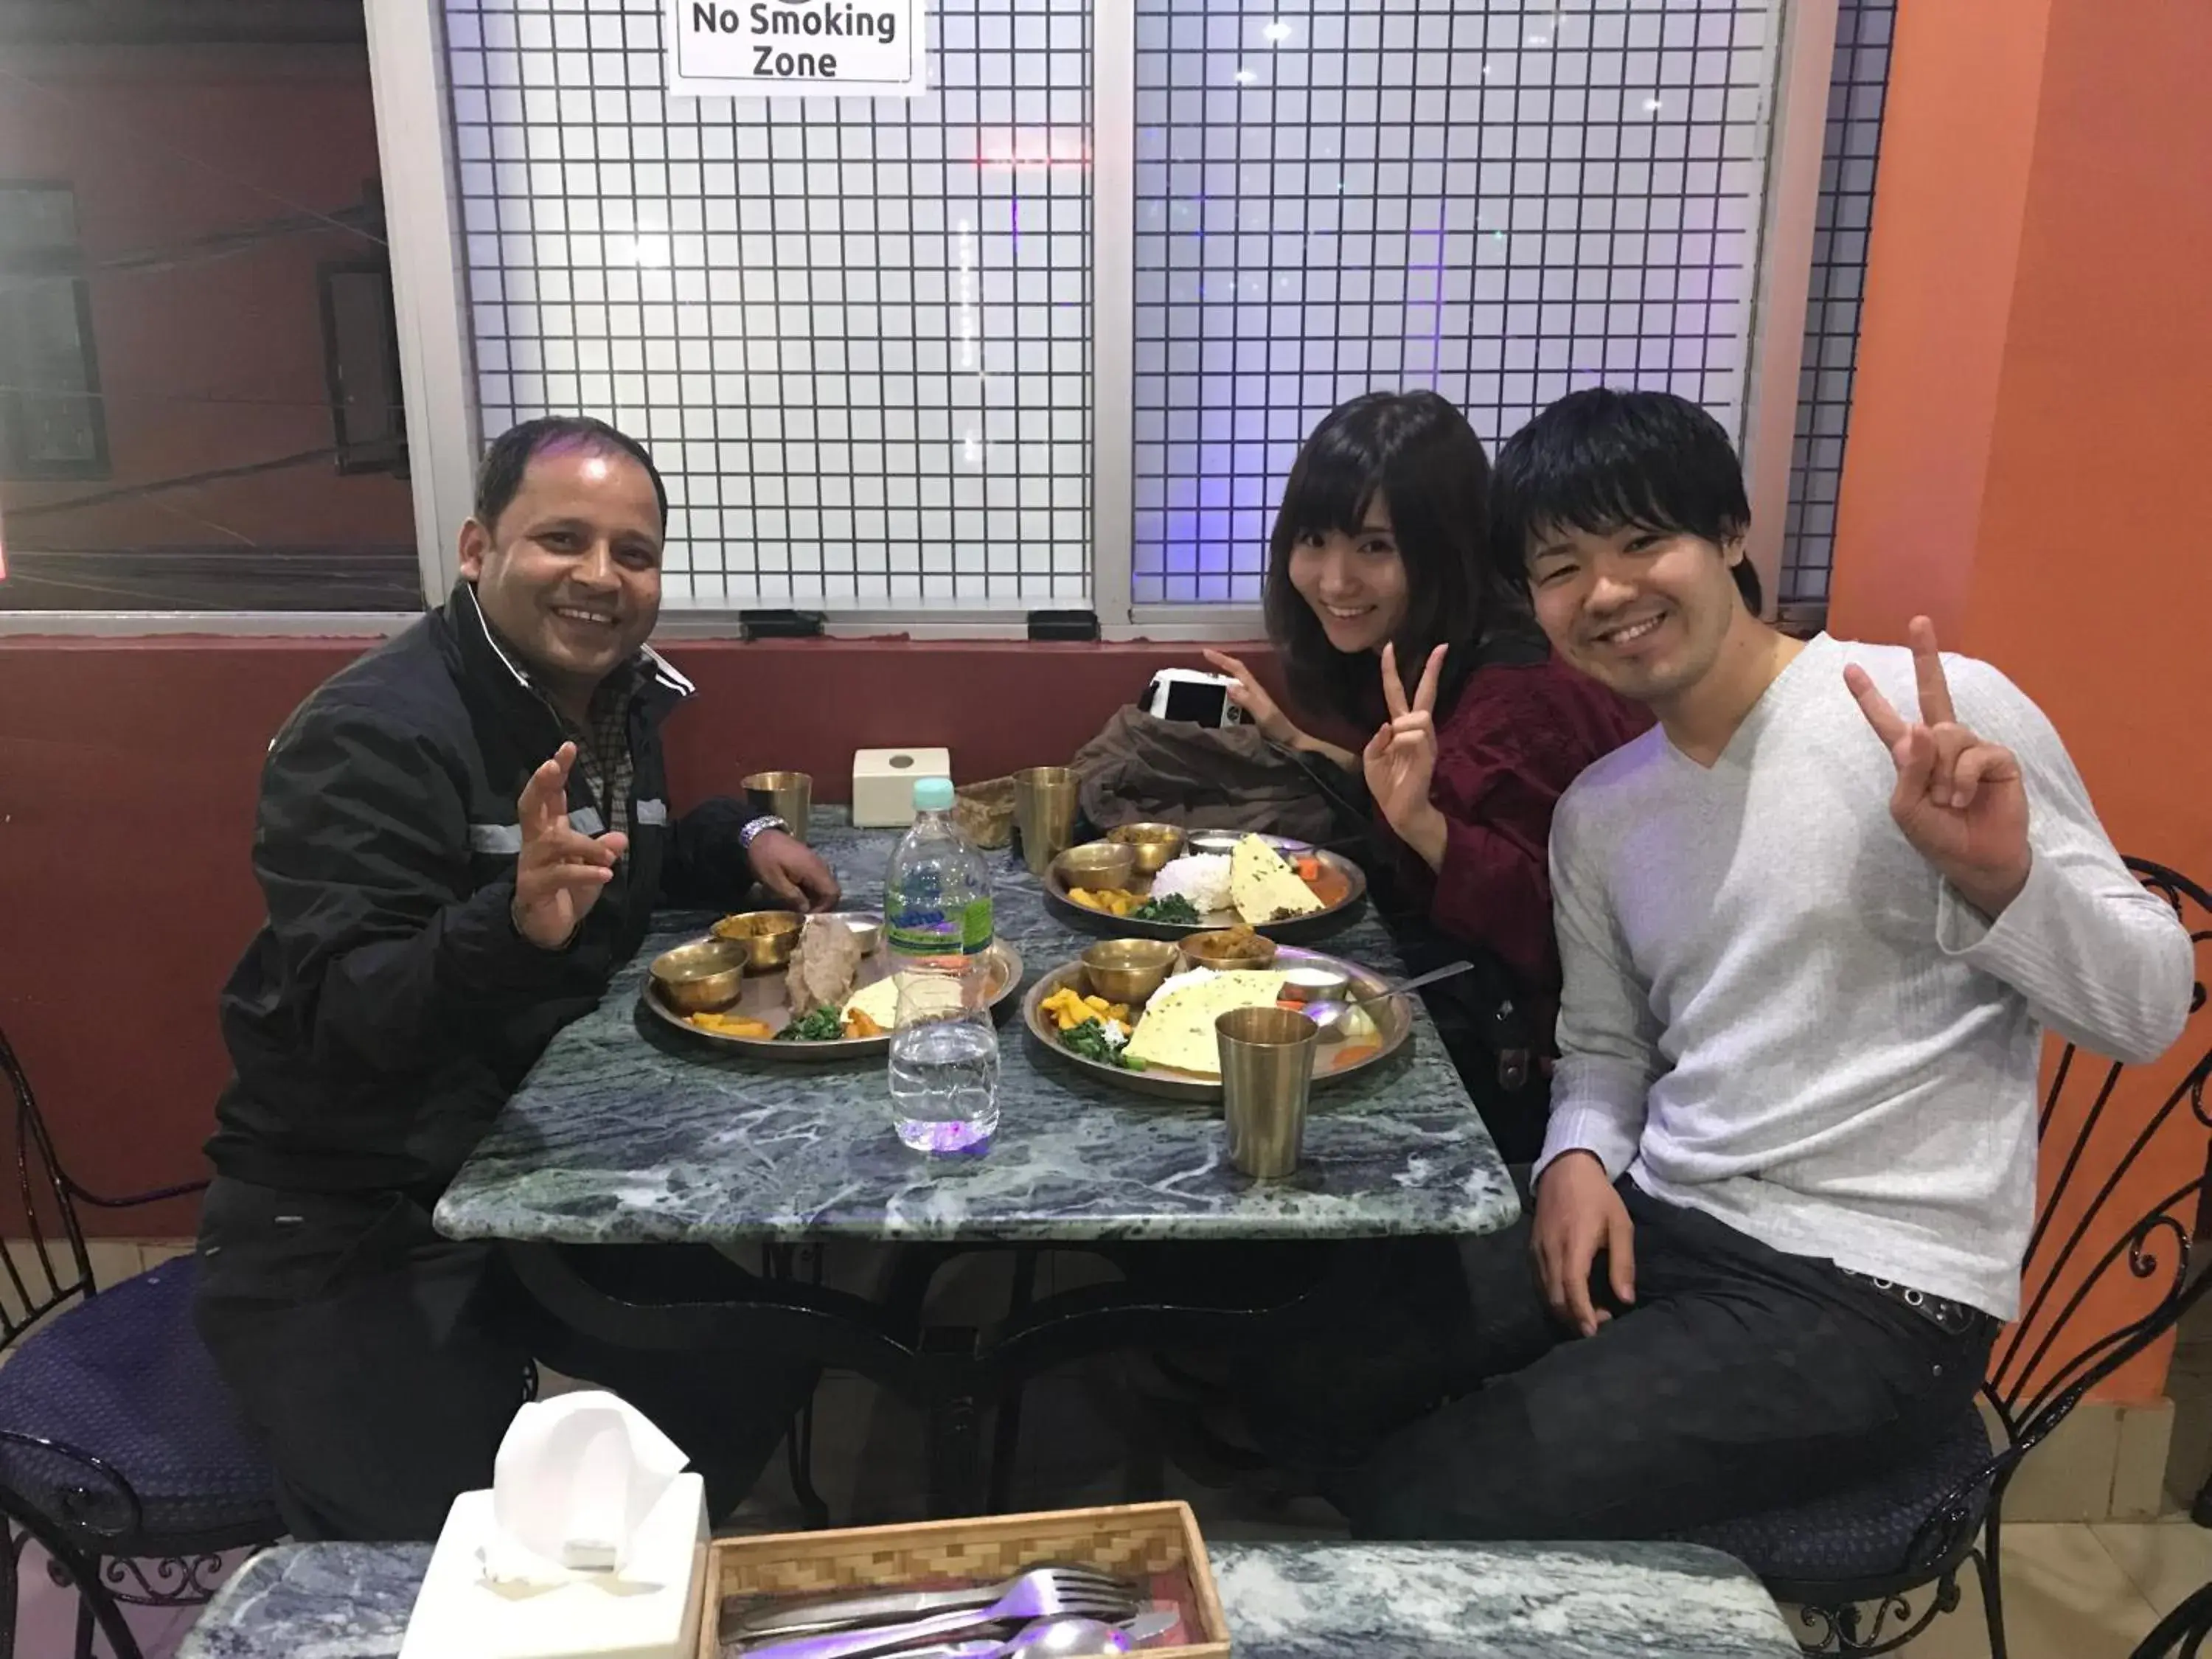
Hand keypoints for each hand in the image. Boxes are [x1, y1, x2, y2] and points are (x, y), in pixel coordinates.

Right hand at [512, 742, 627, 949]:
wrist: (547, 929)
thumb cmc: (567, 891)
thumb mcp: (591, 869)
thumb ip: (602, 852)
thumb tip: (620, 840)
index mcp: (548, 832)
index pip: (550, 796)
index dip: (556, 772)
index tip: (568, 747)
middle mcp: (535, 844)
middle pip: (530, 806)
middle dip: (541, 784)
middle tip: (553, 765)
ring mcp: (531, 865)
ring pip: (552, 842)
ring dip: (585, 846)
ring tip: (608, 858)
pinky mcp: (534, 888)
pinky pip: (559, 875)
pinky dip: (585, 873)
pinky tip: (606, 874)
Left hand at [749, 829, 840, 911]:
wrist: (758, 834)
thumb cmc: (765, 857)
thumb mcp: (774, 881)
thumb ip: (793, 897)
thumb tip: (806, 910)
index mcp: (814, 870)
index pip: (833, 893)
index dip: (825, 908)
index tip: (809, 916)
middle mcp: (820, 865)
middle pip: (832, 890)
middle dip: (821, 905)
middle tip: (805, 914)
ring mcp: (815, 862)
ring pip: (825, 885)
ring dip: (815, 897)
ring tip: (799, 906)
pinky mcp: (809, 860)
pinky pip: (817, 878)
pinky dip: (811, 889)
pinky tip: (797, 894)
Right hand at [1202, 649, 1299, 746]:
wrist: (1290, 741)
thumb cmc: (1278, 728)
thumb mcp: (1264, 714)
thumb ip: (1248, 700)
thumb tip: (1228, 685)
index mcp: (1254, 689)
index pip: (1237, 668)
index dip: (1222, 659)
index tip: (1205, 652)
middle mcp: (1252, 691)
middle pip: (1234, 673)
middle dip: (1219, 665)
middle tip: (1201, 665)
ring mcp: (1251, 700)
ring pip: (1233, 684)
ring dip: (1219, 680)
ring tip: (1202, 682)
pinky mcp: (1249, 709)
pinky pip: (1232, 698)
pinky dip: (1222, 695)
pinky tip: (1214, 701)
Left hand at [1363, 642, 1448, 869]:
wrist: (1400, 810)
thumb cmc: (1387, 785)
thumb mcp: (1371, 758)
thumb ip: (1377, 739)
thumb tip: (1389, 725)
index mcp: (1401, 729)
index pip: (1399, 694)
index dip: (1393, 672)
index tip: (1389, 648)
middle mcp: (1417, 730)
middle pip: (1425, 694)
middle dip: (1432, 670)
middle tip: (1441, 646)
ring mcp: (1426, 740)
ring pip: (1416, 717)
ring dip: (1401, 731)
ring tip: (1397, 753)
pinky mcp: (1429, 752)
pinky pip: (1412, 736)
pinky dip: (1401, 745)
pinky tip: (1403, 760)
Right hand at [1532, 1151, 1635, 1337]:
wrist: (1565, 1169)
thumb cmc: (1598, 1197)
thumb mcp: (1620, 1225)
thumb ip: (1623, 1263)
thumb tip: (1626, 1299)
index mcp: (1574, 1244)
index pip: (1573, 1287)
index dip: (1582, 1313)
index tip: (1594, 1332)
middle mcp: (1550, 1250)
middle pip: (1556, 1297)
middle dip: (1576, 1317)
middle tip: (1601, 1321)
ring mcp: (1537, 1250)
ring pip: (1546, 1293)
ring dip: (1565, 1309)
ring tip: (1589, 1311)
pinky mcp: (1531, 1249)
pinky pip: (1540, 1282)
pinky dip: (1554, 1297)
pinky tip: (1571, 1297)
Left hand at [1844, 616, 2030, 917]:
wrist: (1977, 860)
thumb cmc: (1939, 836)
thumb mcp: (1907, 808)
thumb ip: (1908, 769)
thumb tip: (1920, 727)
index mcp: (1913, 756)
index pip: (1888, 722)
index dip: (1869, 697)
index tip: (1849, 669)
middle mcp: (1943, 745)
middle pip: (1934, 694)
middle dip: (1926, 657)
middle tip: (1918, 621)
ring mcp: (1972, 748)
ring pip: (1948, 734)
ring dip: (1942, 773)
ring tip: (1947, 801)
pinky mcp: (1998, 758)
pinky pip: (1973, 753)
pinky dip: (1962, 779)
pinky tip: (1964, 799)